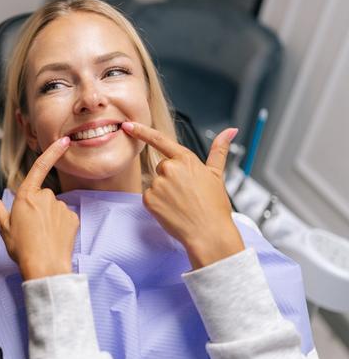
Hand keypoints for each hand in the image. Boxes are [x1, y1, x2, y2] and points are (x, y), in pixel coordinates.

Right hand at [0, 137, 78, 279]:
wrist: (45, 267)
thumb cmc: (22, 249)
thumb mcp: (4, 228)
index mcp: (26, 197)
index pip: (40, 167)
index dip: (52, 152)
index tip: (64, 141)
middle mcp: (45, 198)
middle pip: (42, 195)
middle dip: (38, 207)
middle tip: (30, 228)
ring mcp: (60, 208)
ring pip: (54, 207)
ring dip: (49, 217)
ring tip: (42, 236)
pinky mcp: (72, 218)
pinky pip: (65, 218)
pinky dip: (60, 226)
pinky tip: (54, 238)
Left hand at [122, 122, 244, 268]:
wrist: (208, 233)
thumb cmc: (214, 206)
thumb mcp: (217, 175)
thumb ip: (219, 150)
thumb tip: (230, 130)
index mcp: (186, 159)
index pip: (159, 140)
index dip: (141, 131)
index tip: (128, 125)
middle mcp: (170, 168)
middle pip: (161, 167)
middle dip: (170, 178)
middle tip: (186, 194)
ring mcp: (158, 184)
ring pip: (155, 183)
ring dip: (164, 192)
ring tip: (181, 204)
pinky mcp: (149, 199)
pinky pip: (149, 197)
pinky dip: (157, 204)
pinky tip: (172, 211)